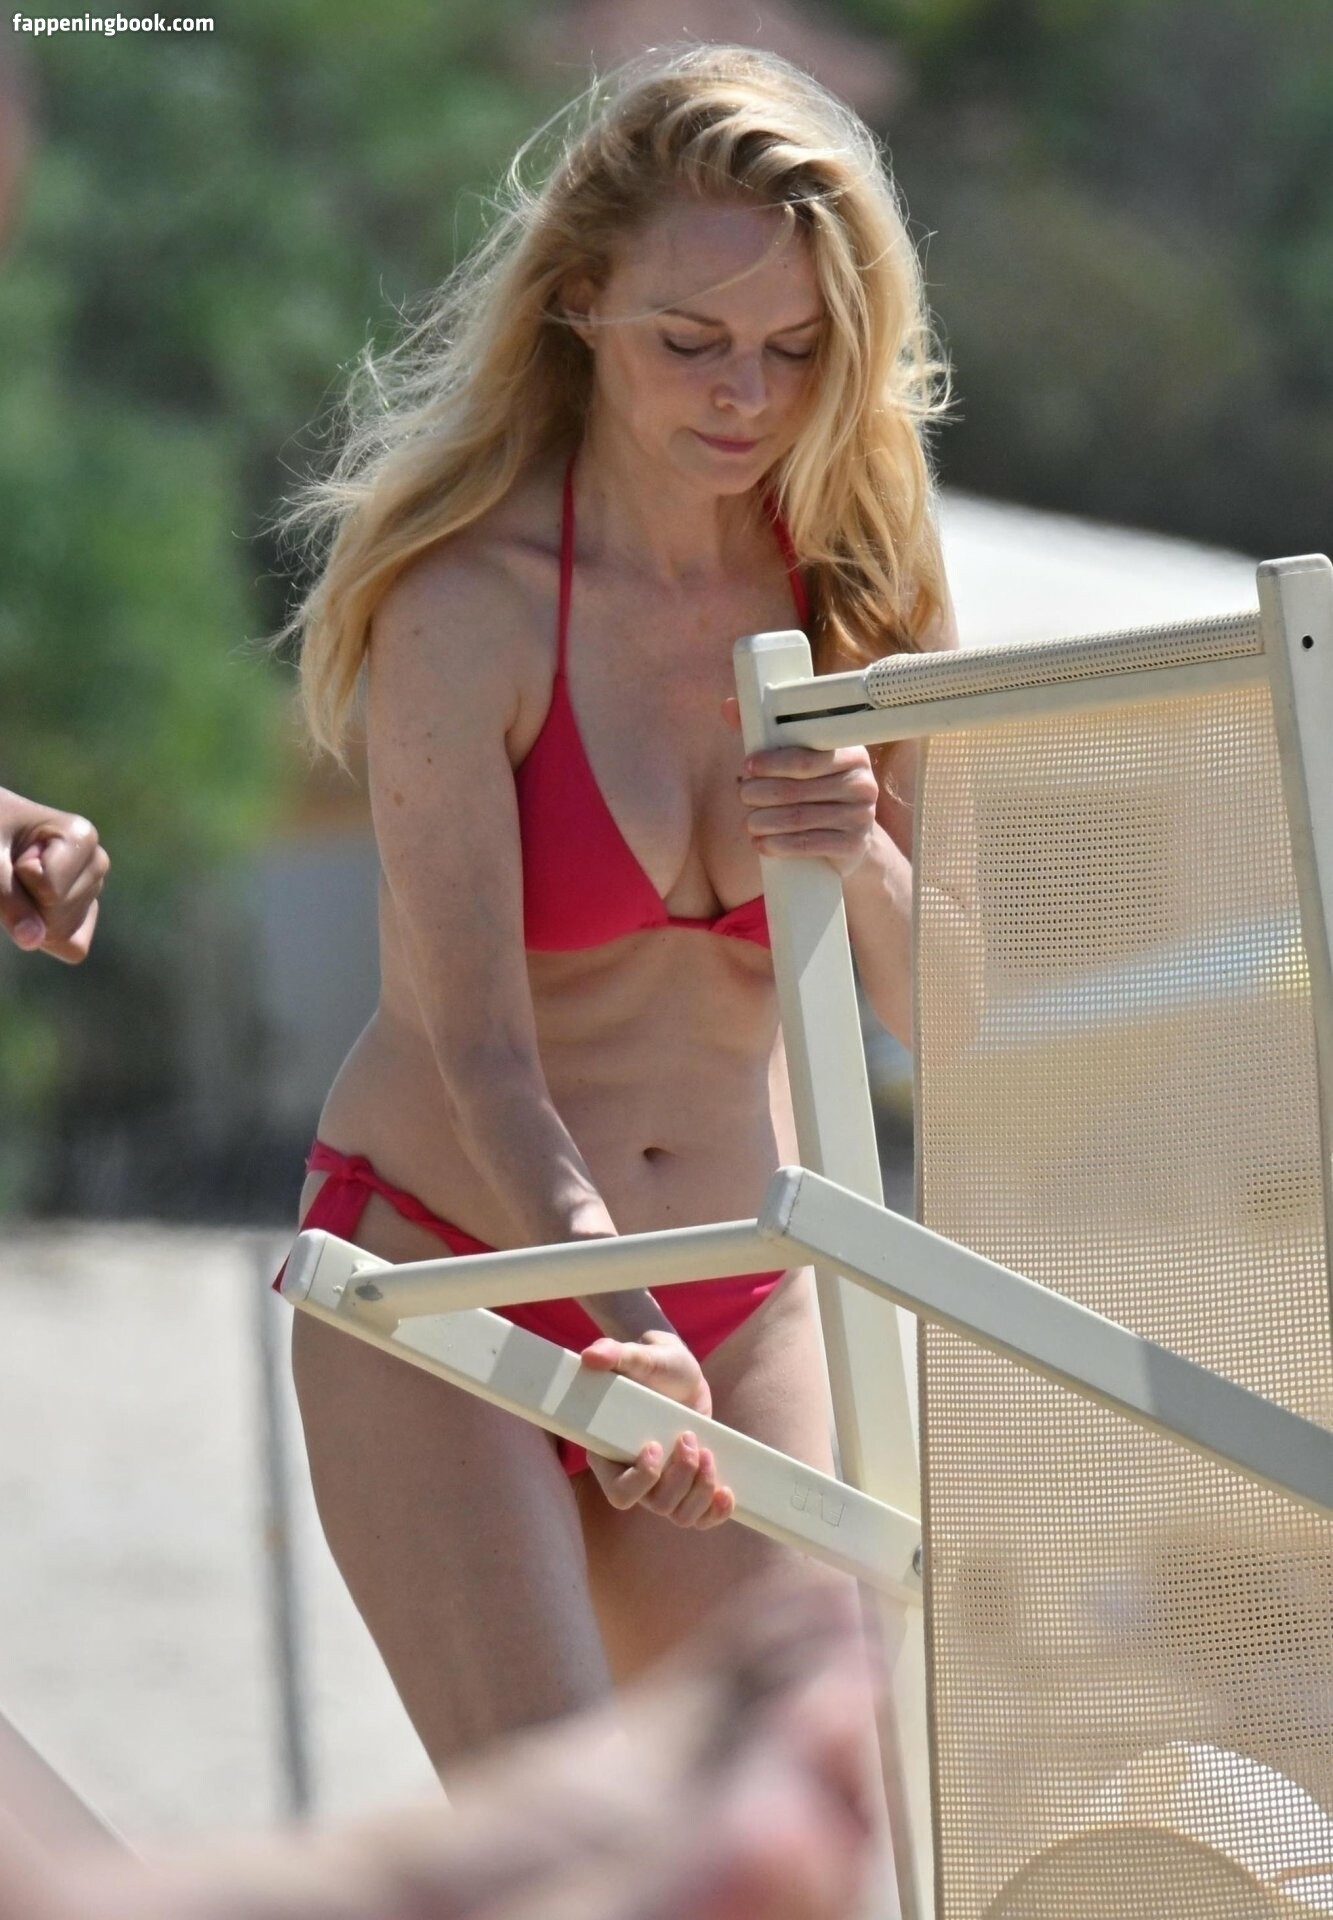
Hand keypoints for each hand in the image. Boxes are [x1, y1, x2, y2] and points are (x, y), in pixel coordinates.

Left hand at [0, 787, 109, 962]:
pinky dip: (48, 939)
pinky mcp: (86, 911)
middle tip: (13, 867)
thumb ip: (7, 897)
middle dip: (25, 899)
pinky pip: (73, 947)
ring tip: (21, 880)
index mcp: (81, 836)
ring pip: (61, 931)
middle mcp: (96, 861)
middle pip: (57, 913)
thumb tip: (32, 942)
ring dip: (30, 913)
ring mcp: (94, 889)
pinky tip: (33, 907)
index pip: (50, 890)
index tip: (14, 849)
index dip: (19, 878)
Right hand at [578, 1330, 735, 1528]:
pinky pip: (700, 1518)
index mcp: (612, 1453)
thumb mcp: (641, 1355)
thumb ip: (616, 1353)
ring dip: (700, 1490)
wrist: (679, 1372)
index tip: (654, 1445)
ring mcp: (663, 1484)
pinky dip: (715, 1512)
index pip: (619, 1493)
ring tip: (708, 1453)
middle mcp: (635, 1476)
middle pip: (656, 1504)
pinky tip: (726, 1492)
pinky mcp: (689, 1484)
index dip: (640, 1480)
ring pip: (679, 1515)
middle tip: (689, 1438)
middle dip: (680, 1478)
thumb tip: (591, 1355)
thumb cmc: (655, 1363)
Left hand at [720, 697, 879, 880]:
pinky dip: (779, 845)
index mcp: (850, 753)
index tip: (747, 767)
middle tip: (742, 795)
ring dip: (765, 821)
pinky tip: (761, 843)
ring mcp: (861, 815)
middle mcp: (862, 782)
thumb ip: (766, 734)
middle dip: (762, 793)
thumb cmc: (816, 790)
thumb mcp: (797, 762)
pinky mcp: (854, 844)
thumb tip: (730, 707)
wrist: (848, 838)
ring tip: (748, 822)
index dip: (772, 763)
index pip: (806, 758)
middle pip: (798, 789)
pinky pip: (810, 844)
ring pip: (800, 818)